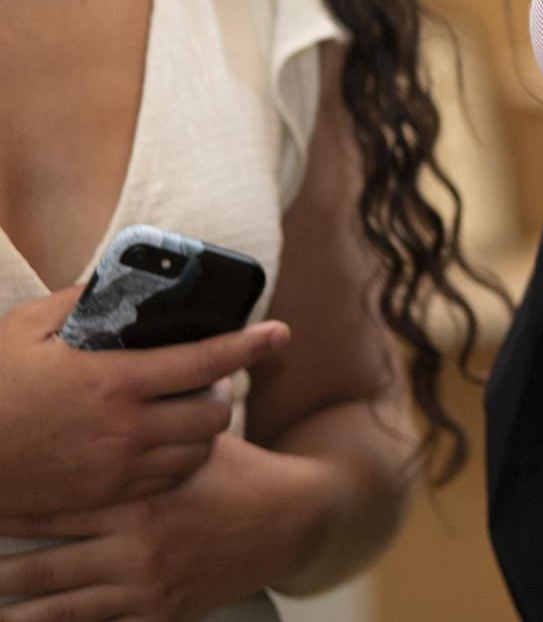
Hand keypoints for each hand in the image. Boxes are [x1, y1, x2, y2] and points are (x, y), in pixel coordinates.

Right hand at [0, 286, 289, 516]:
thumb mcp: (27, 328)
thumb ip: (81, 301)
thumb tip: (121, 282)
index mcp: (113, 381)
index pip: (205, 360)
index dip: (250, 344)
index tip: (279, 332)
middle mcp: (125, 429)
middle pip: (216, 412)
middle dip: (224, 389)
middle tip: (210, 377)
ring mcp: (117, 469)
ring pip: (199, 450)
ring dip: (205, 426)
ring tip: (187, 409)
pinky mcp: (105, 496)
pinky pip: (168, 481)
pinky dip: (178, 459)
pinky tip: (163, 442)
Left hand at [0, 433, 324, 621]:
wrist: (292, 521)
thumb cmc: (238, 473)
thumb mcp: (199, 439)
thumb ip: (157, 421)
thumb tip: (125, 370)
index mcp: (141, 498)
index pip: (55, 505)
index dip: (8, 508)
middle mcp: (137, 547)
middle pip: (42, 566)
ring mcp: (145, 587)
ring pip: (59, 609)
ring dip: (13, 611)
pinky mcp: (159, 615)